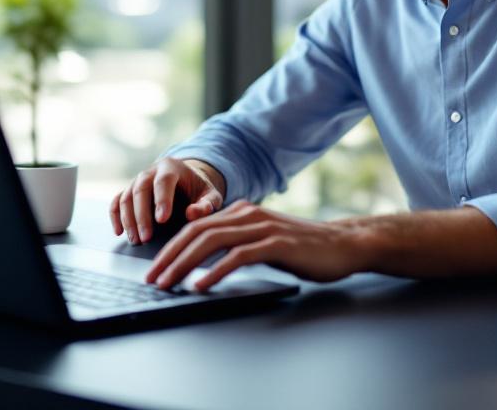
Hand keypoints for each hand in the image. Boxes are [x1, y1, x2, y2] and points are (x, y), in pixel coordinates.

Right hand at [109, 158, 224, 244]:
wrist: (185, 180)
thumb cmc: (198, 190)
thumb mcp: (210, 194)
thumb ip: (206, 204)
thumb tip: (192, 214)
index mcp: (171, 167)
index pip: (164, 181)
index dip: (162, 199)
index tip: (162, 220)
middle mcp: (150, 172)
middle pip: (141, 189)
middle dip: (142, 215)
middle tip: (146, 238)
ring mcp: (137, 181)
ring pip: (126, 197)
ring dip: (128, 220)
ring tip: (136, 240)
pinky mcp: (128, 191)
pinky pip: (116, 201)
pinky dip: (115, 216)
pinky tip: (119, 232)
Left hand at [144, 200, 367, 291]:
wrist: (344, 244)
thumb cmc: (304, 248)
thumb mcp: (265, 241)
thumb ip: (238, 244)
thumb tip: (204, 263)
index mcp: (242, 212)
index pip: (196, 227)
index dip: (171, 248)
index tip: (154, 268)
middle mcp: (249, 215)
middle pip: (197, 232)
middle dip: (169, 257)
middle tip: (152, 279)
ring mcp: (263, 227)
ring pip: (212, 242)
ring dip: (184, 264)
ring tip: (168, 283)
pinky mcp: (277, 244)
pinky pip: (238, 256)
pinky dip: (215, 271)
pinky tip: (201, 284)